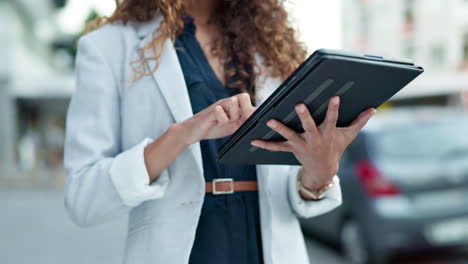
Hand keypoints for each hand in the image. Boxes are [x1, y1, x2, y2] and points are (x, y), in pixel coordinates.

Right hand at [179, 93, 255, 144]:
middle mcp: (228, 103)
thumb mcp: (233, 126)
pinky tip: (217, 124)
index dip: (255, 109)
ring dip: (232, 116)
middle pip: (244, 96)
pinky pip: (220, 111)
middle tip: (238, 122)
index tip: (256, 119)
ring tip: (226, 123)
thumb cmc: (214, 127)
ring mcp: (219, 105)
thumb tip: (261, 122)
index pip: (249, 100)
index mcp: (235, 106)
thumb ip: (245, 122)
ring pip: (233, 102)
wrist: (193, 131)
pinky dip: (221, 120)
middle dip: (245, 111)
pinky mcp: (210, 111)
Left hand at [251, 96, 375, 189]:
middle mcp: (313, 139)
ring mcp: (301, 144)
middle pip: (309, 127)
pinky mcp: (291, 149)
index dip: (333, 109)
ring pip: (289, 136)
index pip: (332, 119)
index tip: (334, 97)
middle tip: (298, 105)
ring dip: (279, 128)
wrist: (323, 169)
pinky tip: (252, 140)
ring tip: (269, 121)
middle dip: (304, 117)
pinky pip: (276, 147)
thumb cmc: (335, 147)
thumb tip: (373, 109)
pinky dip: (265, 145)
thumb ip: (359, 121)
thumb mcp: (348, 135)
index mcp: (327, 133)